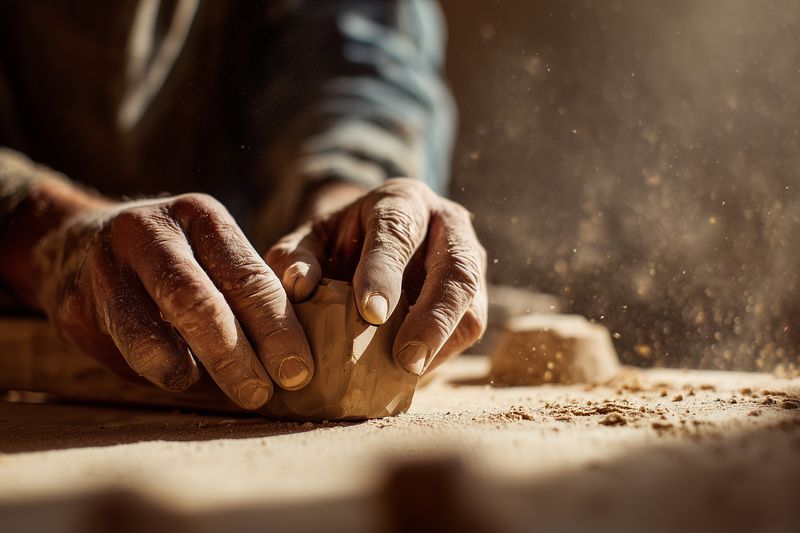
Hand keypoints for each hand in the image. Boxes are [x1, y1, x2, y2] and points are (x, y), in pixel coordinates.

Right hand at [33, 193, 313, 408]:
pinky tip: (180, 377)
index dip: (276, 327)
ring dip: (189, 373)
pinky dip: (156, 373)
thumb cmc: (176, 260)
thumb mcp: (213, 255)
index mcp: (199, 216)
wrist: (76, 244)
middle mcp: (149, 233)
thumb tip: (294, 363)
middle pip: (196, 301)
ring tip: (222, 393)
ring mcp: (105, 268)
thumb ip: (248, 295)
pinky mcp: (75, 307)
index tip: (298, 371)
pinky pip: (123, 354)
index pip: (246, 275)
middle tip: (260, 394)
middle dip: (234, 355)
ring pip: (147, 334)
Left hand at [266, 179, 486, 374]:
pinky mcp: (476, 291)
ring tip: (410, 372)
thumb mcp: (312, 239)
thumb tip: (299, 286)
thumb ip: (297, 256)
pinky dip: (444, 351)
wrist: (377, 236)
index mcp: (401, 201)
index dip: (385, 273)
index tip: (370, 313)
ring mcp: (470, 256)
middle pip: (457, 267)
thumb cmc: (342, 240)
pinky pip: (470, 325)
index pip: (398, 232)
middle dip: (434, 317)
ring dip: (443, 340)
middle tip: (406, 359)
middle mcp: (446, 223)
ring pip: (472, 301)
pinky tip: (414, 371)